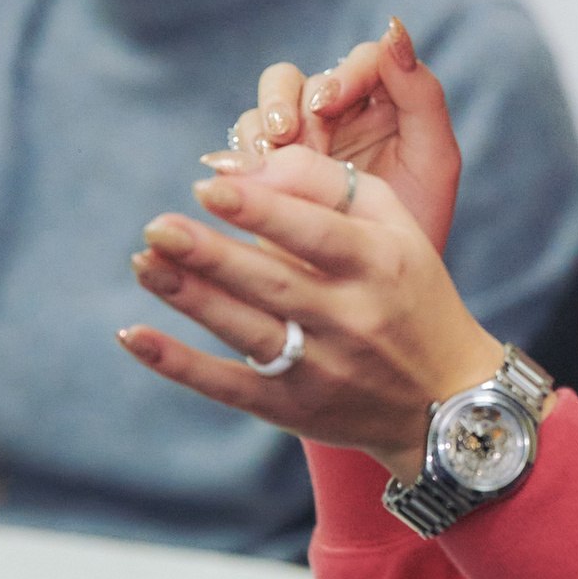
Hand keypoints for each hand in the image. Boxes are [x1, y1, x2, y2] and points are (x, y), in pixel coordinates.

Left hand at [120, 141, 502, 483]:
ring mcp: (321, 369)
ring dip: (189, 297)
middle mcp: (351, 318)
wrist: (444, 398)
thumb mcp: (395, 227)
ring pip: (245, 331)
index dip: (260, 211)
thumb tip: (247, 169)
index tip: (207, 187)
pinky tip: (133, 334)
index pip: (314, 235)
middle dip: (210, 255)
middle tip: (156, 226)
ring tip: (143, 263)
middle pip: (271, 283)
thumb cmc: (409, 292)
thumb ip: (328, 185)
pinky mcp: (291, 409)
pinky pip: (227, 386)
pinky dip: (178, 363)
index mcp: (378, 266)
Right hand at [228, 16, 462, 250]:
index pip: (360, 61)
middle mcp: (335, 113)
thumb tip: (395, 31)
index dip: (342, 75)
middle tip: (286, 133)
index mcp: (383, 101)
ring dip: (260, 128)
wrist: (390, 292)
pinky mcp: (264, 173)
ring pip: (262, 112)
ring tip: (267, 158)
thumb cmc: (421, 221)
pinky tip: (242, 178)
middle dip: (285, 101)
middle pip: (296, 79)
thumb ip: (421, 94)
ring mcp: (295, 142)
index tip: (330, 104)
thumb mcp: (434, 160)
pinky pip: (242, 151)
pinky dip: (241, 158)